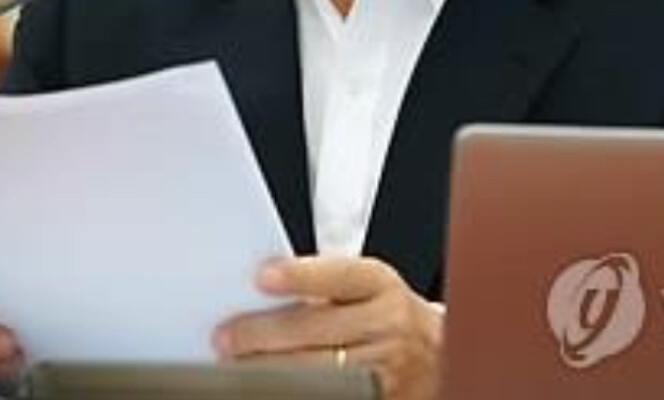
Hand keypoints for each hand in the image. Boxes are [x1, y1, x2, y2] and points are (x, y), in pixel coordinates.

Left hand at [214, 256, 442, 399]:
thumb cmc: (386, 313)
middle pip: (316, 329)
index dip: (299, 277)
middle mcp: (388, 325)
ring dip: (268, 371)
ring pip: (316, 373)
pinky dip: (293, 392)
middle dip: (262, 334)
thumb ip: (324, 286)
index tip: (261, 277)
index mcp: (382, 285)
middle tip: (224, 338)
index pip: (338, 275)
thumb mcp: (368, 287)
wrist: (439, 355)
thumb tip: (258, 293)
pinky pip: (328, 397)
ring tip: (235, 367)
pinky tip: (266, 389)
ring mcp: (386, 369)